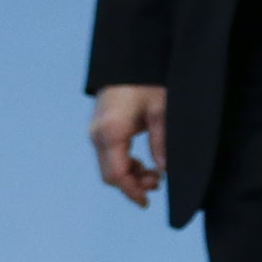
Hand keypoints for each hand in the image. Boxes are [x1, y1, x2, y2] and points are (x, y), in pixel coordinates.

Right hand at [89, 84, 167, 207]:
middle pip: (111, 174)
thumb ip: (161, 141)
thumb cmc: (147, 81)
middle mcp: (98, 135)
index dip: (132, 191)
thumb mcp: (161, 110)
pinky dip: (126, 164)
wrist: (130, 59)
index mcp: (111, 132)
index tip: (146, 202)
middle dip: (134, 184)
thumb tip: (165, 169)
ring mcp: (96, 132)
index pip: (116, 174)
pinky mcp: (100, 128)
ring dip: (131, 175)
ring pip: (109, 166)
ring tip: (156, 176)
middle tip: (158, 184)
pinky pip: (110, 155)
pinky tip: (145, 165)